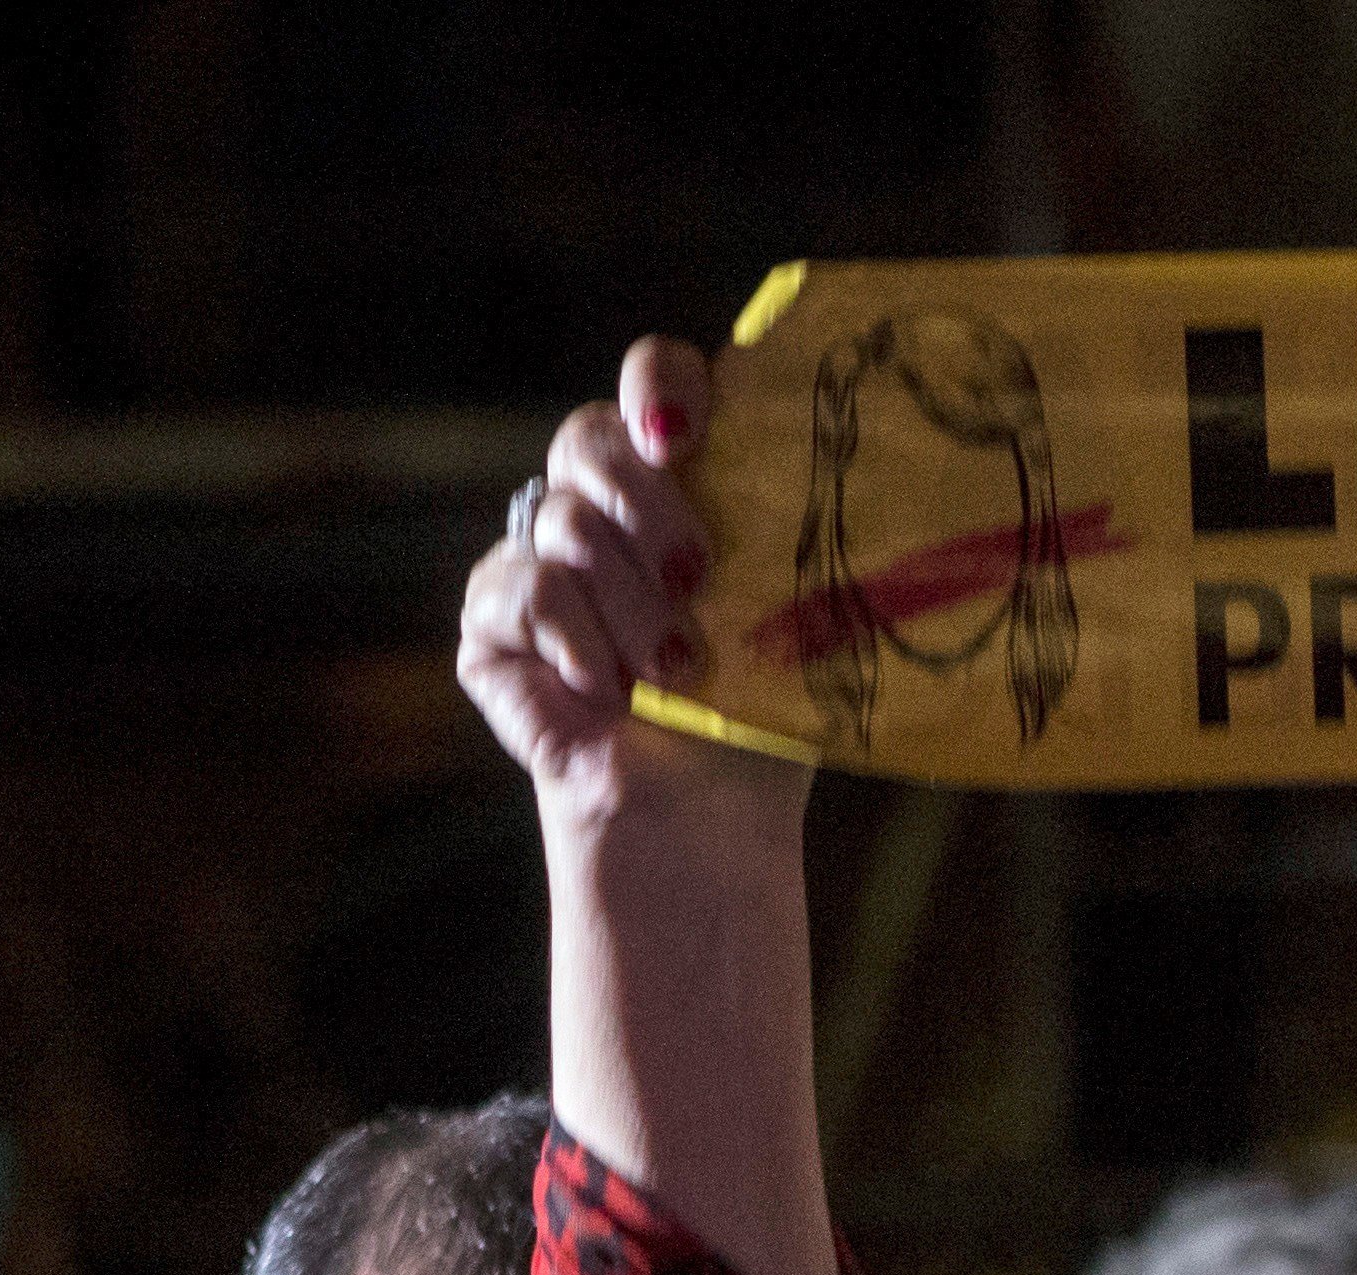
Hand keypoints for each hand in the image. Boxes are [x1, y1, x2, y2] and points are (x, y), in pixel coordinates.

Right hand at [456, 335, 809, 841]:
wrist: (706, 813)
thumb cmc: (759, 712)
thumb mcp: (795, 618)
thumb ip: (800, 541)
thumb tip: (864, 488)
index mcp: (682, 482)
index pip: (658, 379)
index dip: (660, 385)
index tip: (683, 435)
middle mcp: (600, 502)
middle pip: (590, 436)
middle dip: (647, 503)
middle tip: (698, 574)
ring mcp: (537, 554)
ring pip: (564, 521)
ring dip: (634, 606)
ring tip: (681, 669)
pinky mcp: (492, 618)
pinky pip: (524, 590)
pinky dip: (577, 643)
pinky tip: (607, 690)